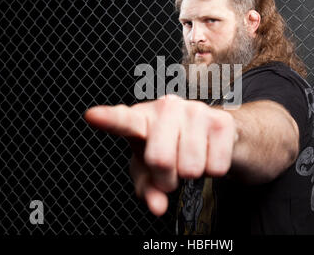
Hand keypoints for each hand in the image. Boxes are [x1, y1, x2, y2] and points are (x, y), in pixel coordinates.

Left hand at [83, 94, 236, 215]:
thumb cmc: (172, 147)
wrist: (212, 133)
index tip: (92, 116)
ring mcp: (195, 111)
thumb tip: (156, 205)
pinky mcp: (221, 121)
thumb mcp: (151, 170)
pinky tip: (208, 154)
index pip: (123, 121)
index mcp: (142, 118)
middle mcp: (167, 107)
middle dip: (166, 177)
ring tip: (191, 159)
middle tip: (171, 172)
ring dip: (191, 174)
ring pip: (191, 167)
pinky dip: (213, 170)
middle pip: (159, 159)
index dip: (108, 119)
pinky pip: (216, 167)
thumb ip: (147, 188)